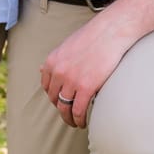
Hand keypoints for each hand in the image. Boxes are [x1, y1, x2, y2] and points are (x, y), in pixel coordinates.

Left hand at [40, 8, 130, 128]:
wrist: (111, 31)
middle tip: (69, 114)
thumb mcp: (67, 46)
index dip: (54, 97)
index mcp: (52, 61)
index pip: (47, 87)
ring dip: (69, 119)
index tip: (61, 101)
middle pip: (55, 99)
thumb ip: (56, 60)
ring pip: (65, 108)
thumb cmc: (93, 36)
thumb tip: (42, 69)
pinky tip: (83, 122)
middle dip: (61, 109)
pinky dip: (79, 119)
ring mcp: (71, 81)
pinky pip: (79, 110)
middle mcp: (58, 72)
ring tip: (75, 122)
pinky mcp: (86, 87)